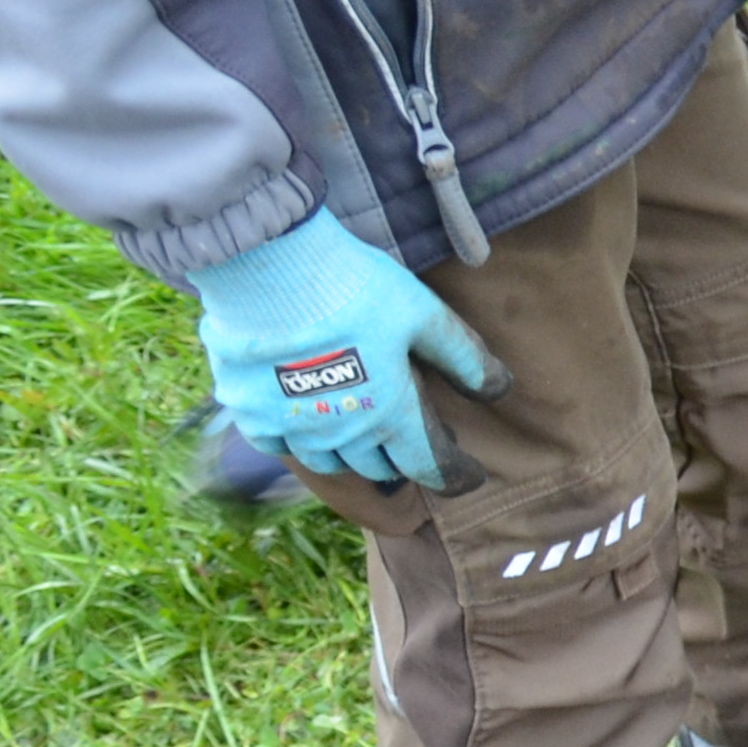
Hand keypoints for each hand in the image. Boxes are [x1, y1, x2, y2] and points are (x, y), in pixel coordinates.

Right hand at [185, 207, 501, 493]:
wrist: (268, 268)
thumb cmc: (355, 289)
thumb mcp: (424, 316)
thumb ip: (464, 357)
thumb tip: (499, 390)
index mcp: (391, 414)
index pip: (430, 464)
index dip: (454, 474)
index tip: (468, 478)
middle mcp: (342, 433)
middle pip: (378, 466)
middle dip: (401, 459)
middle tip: (410, 443)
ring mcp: (292, 426)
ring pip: (328, 461)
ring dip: (350, 454)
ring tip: (360, 436)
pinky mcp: (248, 410)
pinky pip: (277, 444)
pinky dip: (296, 440)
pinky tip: (303, 422)